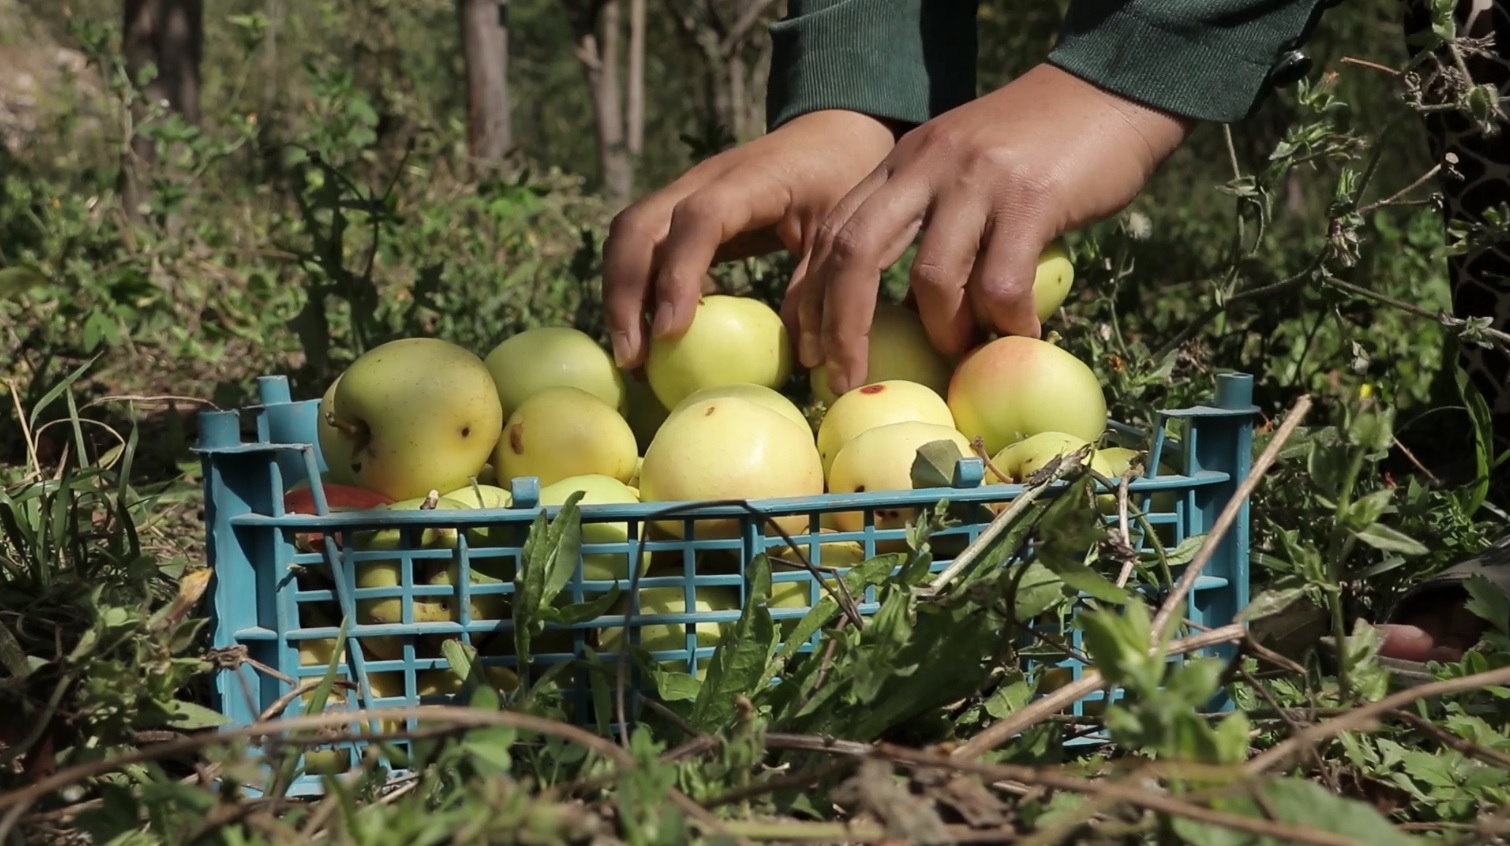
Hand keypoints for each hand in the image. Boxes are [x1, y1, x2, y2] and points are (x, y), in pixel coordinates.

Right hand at [602, 109, 897, 369]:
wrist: (828, 135)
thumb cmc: (839, 180)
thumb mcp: (840, 230)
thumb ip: (815, 283)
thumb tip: (799, 354)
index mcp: (748, 180)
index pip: (697, 221)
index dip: (678, 275)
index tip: (669, 332)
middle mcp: (701, 180)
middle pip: (638, 228)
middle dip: (625, 294)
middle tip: (632, 357)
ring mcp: (683, 192)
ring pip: (628, 236)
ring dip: (619, 294)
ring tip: (630, 355)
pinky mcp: (678, 209)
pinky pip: (641, 245)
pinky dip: (633, 286)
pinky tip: (646, 331)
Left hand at [796, 63, 1194, 397]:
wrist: (1110, 93)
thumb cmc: (1038, 146)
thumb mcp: (961, 168)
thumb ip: (929, 223)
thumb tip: (909, 315)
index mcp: (901, 162)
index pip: (832, 233)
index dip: (810, 299)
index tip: (807, 352)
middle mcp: (926, 165)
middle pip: (854, 254)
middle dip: (841, 328)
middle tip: (844, 380)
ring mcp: (976, 180)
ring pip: (931, 279)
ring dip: (942, 333)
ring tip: (960, 354)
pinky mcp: (1031, 198)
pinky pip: (1002, 284)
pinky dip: (1007, 323)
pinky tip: (1019, 336)